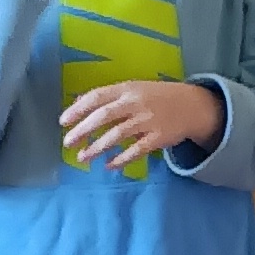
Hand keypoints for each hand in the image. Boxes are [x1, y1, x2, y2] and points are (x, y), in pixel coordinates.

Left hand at [59, 77, 222, 171]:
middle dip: (83, 130)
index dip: (78, 109)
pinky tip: (109, 165)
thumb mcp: (133, 89)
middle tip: (68, 143)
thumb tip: (78, 103)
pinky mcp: (158, 138)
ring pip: (117, 135)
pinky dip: (121, 159)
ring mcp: (148, 120)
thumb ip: (108, 97)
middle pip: (104, 116)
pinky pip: (136, 150)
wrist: (191, 105)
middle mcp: (136, 103)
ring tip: (83, 157)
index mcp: (127, 88)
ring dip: (98, 147)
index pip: (97, 97)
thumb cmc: (156, 97)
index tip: (63, 122)